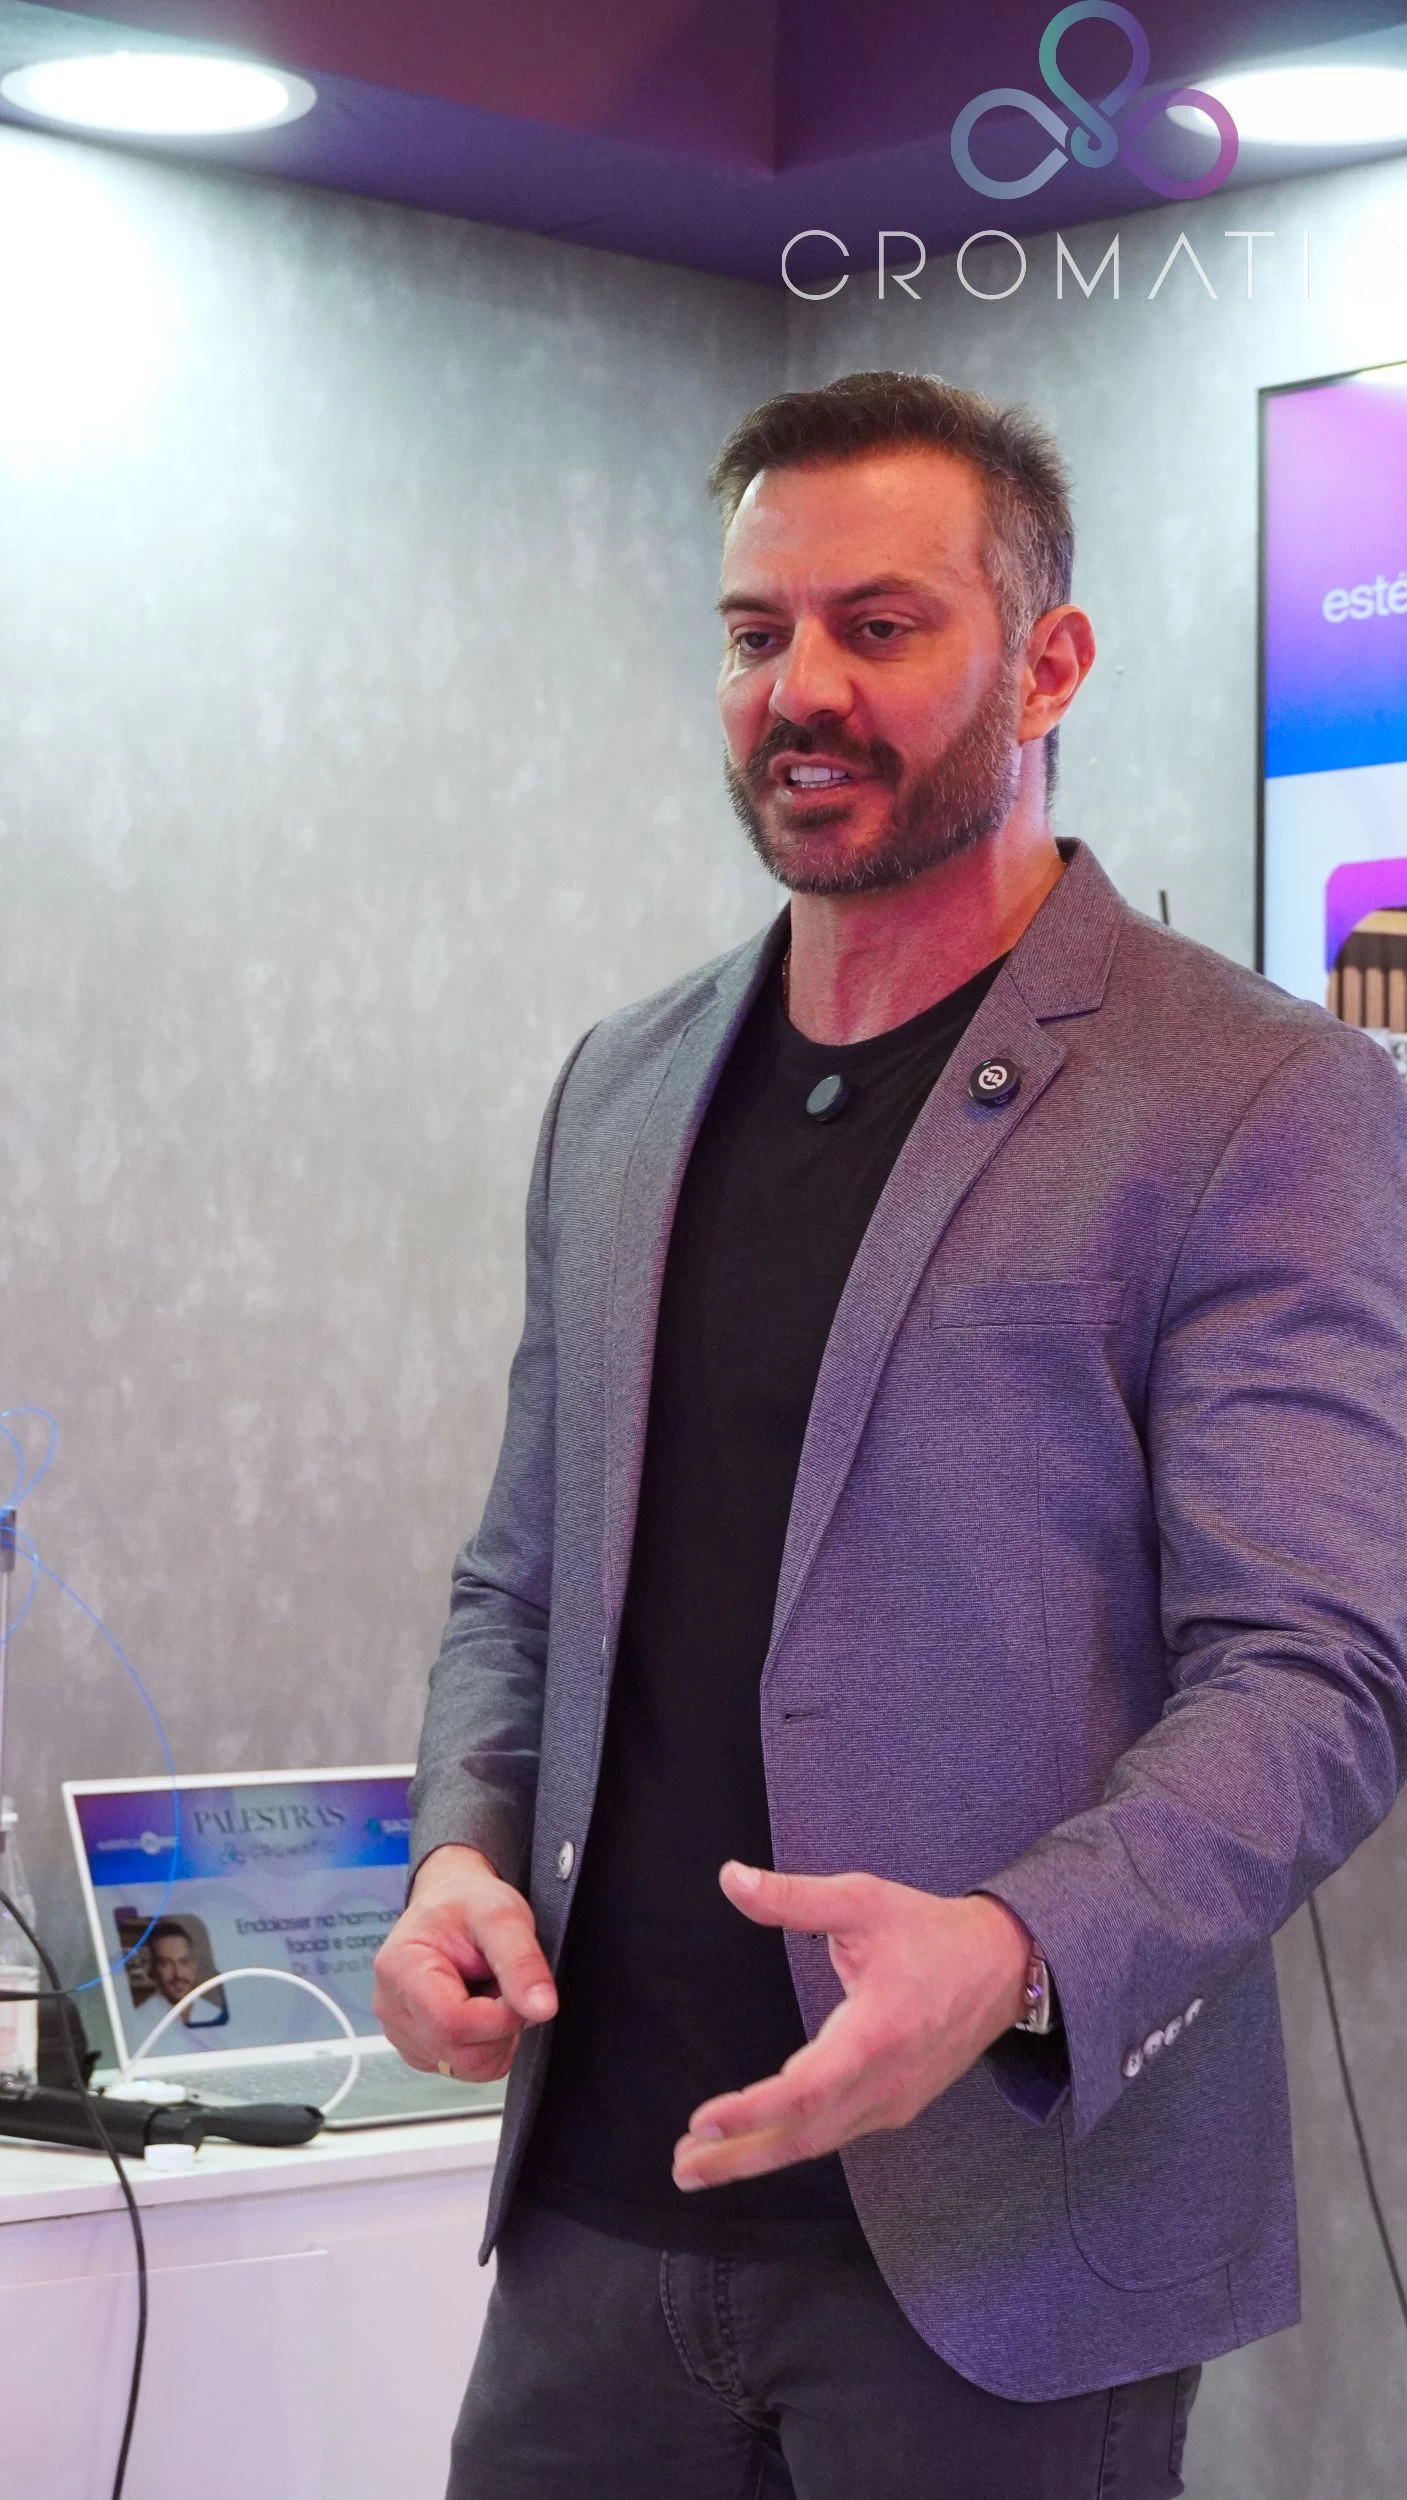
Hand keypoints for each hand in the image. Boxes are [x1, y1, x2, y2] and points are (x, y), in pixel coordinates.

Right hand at [372, 1843, 557, 2084]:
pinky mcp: (419, 2049)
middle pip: (460, 2053)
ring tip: (489, 1992)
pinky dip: (484, 2044)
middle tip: (504, 1984)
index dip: (501, 2017)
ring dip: (495, 2037)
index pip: (452, 2024)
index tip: (518, 1989)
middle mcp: (392, 2008)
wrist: (450, 1903)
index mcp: (400, 1969)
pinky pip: (465, 2067)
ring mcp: (402, 2033)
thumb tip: (542, 2008)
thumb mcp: (502, 1915)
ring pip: (466, 2067)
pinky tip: (478, 2008)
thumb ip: (521, 1960)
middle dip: (501, 2027)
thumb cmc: (467, 1903)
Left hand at [672, 1866, 1030, 2191]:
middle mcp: (885, 2082)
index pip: (803, 2090)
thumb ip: (793, 1899)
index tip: (702, 2124)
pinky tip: (758, 2143)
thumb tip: (730, 1878)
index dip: (751, 2112)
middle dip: (739, 2158)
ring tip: (700, 2165)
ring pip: (818, 2143)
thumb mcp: (862, 1901)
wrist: (1004, 1966)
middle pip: (803, 2135)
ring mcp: (893, 2102)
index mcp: (875, 2034)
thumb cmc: (930, 1932)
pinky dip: (793, 2144)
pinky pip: (836, 2135)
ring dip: (758, 2158)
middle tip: (683, 2168)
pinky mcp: (897, 2105)